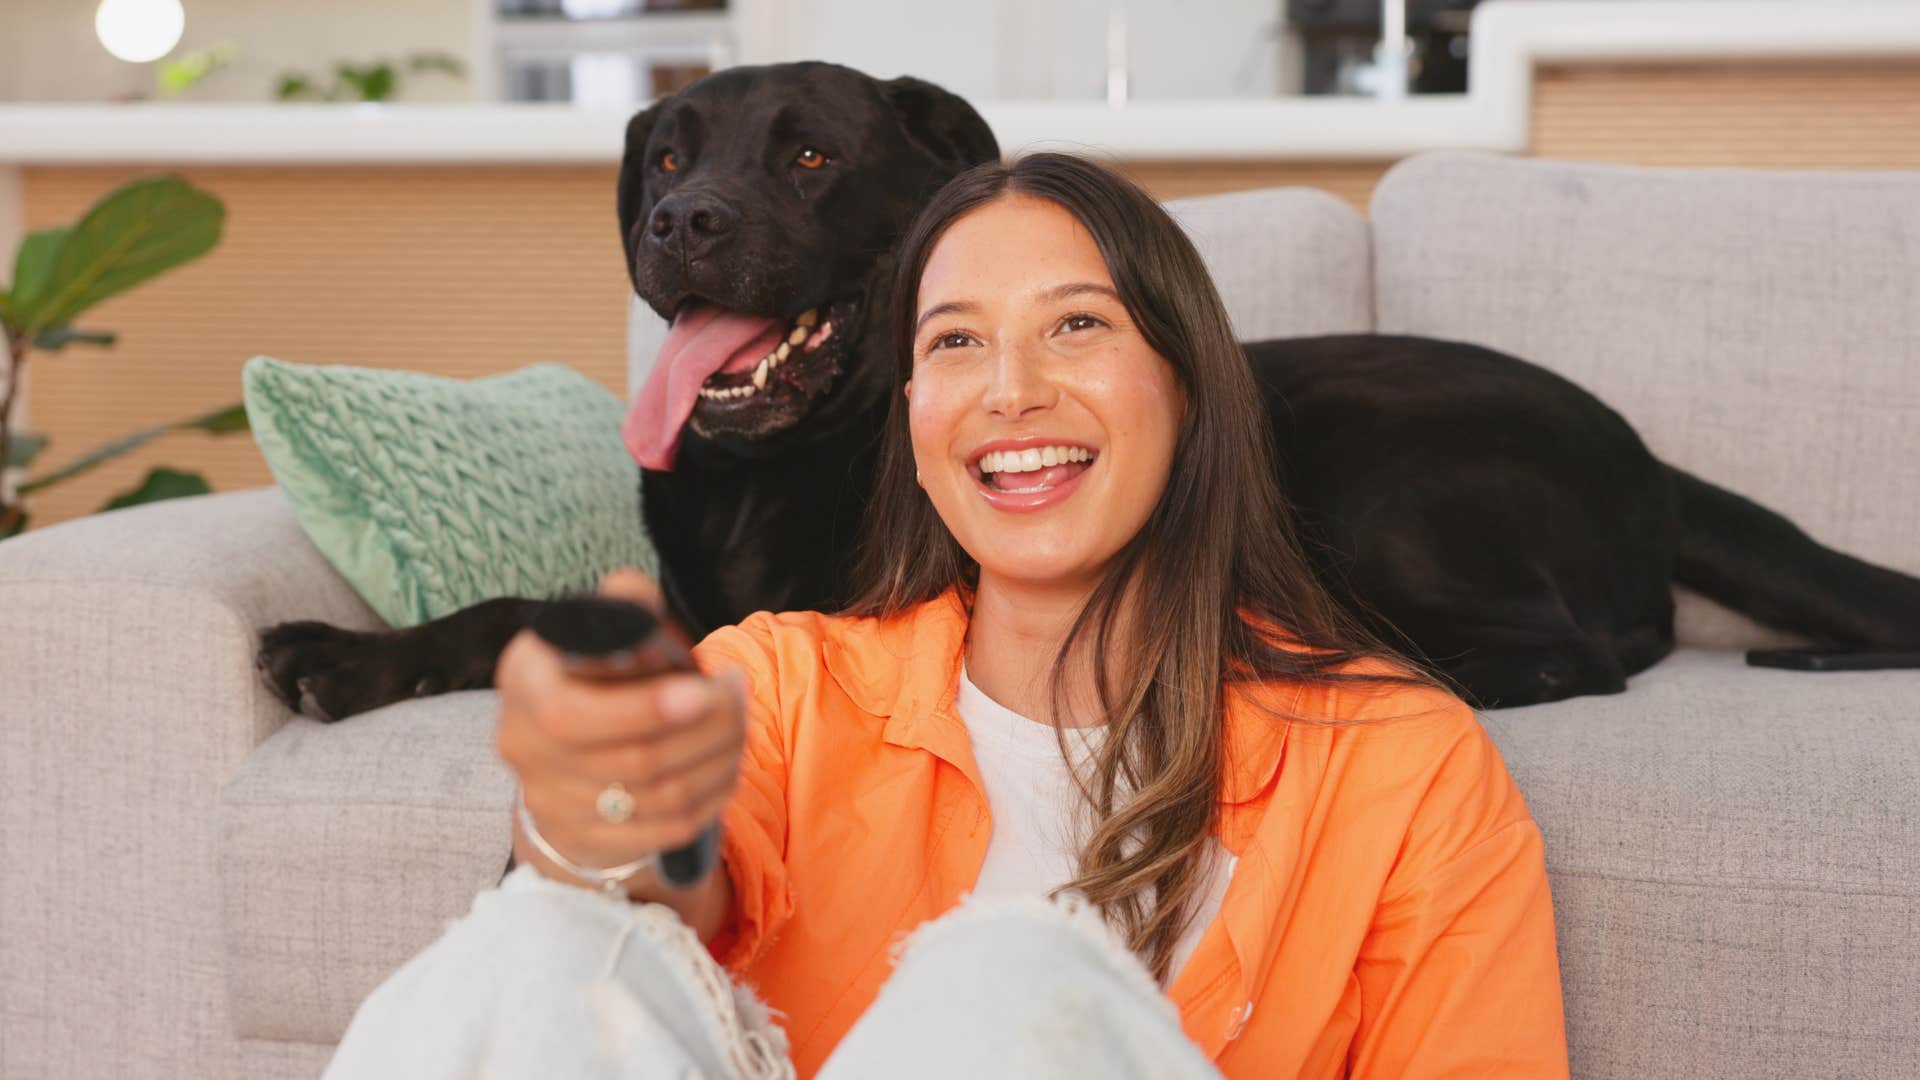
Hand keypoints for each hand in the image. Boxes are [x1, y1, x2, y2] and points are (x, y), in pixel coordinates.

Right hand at [495, 570, 744, 895]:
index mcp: (524, 682)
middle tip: (738, 696)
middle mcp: (524, 746)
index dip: (644, 709)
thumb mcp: (597, 632)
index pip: (570, 714)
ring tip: (740, 724)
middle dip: (708, 729)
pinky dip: (710, 797)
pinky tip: (727, 767)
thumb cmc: (594, 677)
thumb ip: (621, 608)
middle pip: (634, 760)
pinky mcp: (586, 840)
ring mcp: (551, 802)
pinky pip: (667, 828)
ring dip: (718, 760)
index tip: (704, 690)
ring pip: (660, 796)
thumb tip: (633, 592)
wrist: (560, 754)